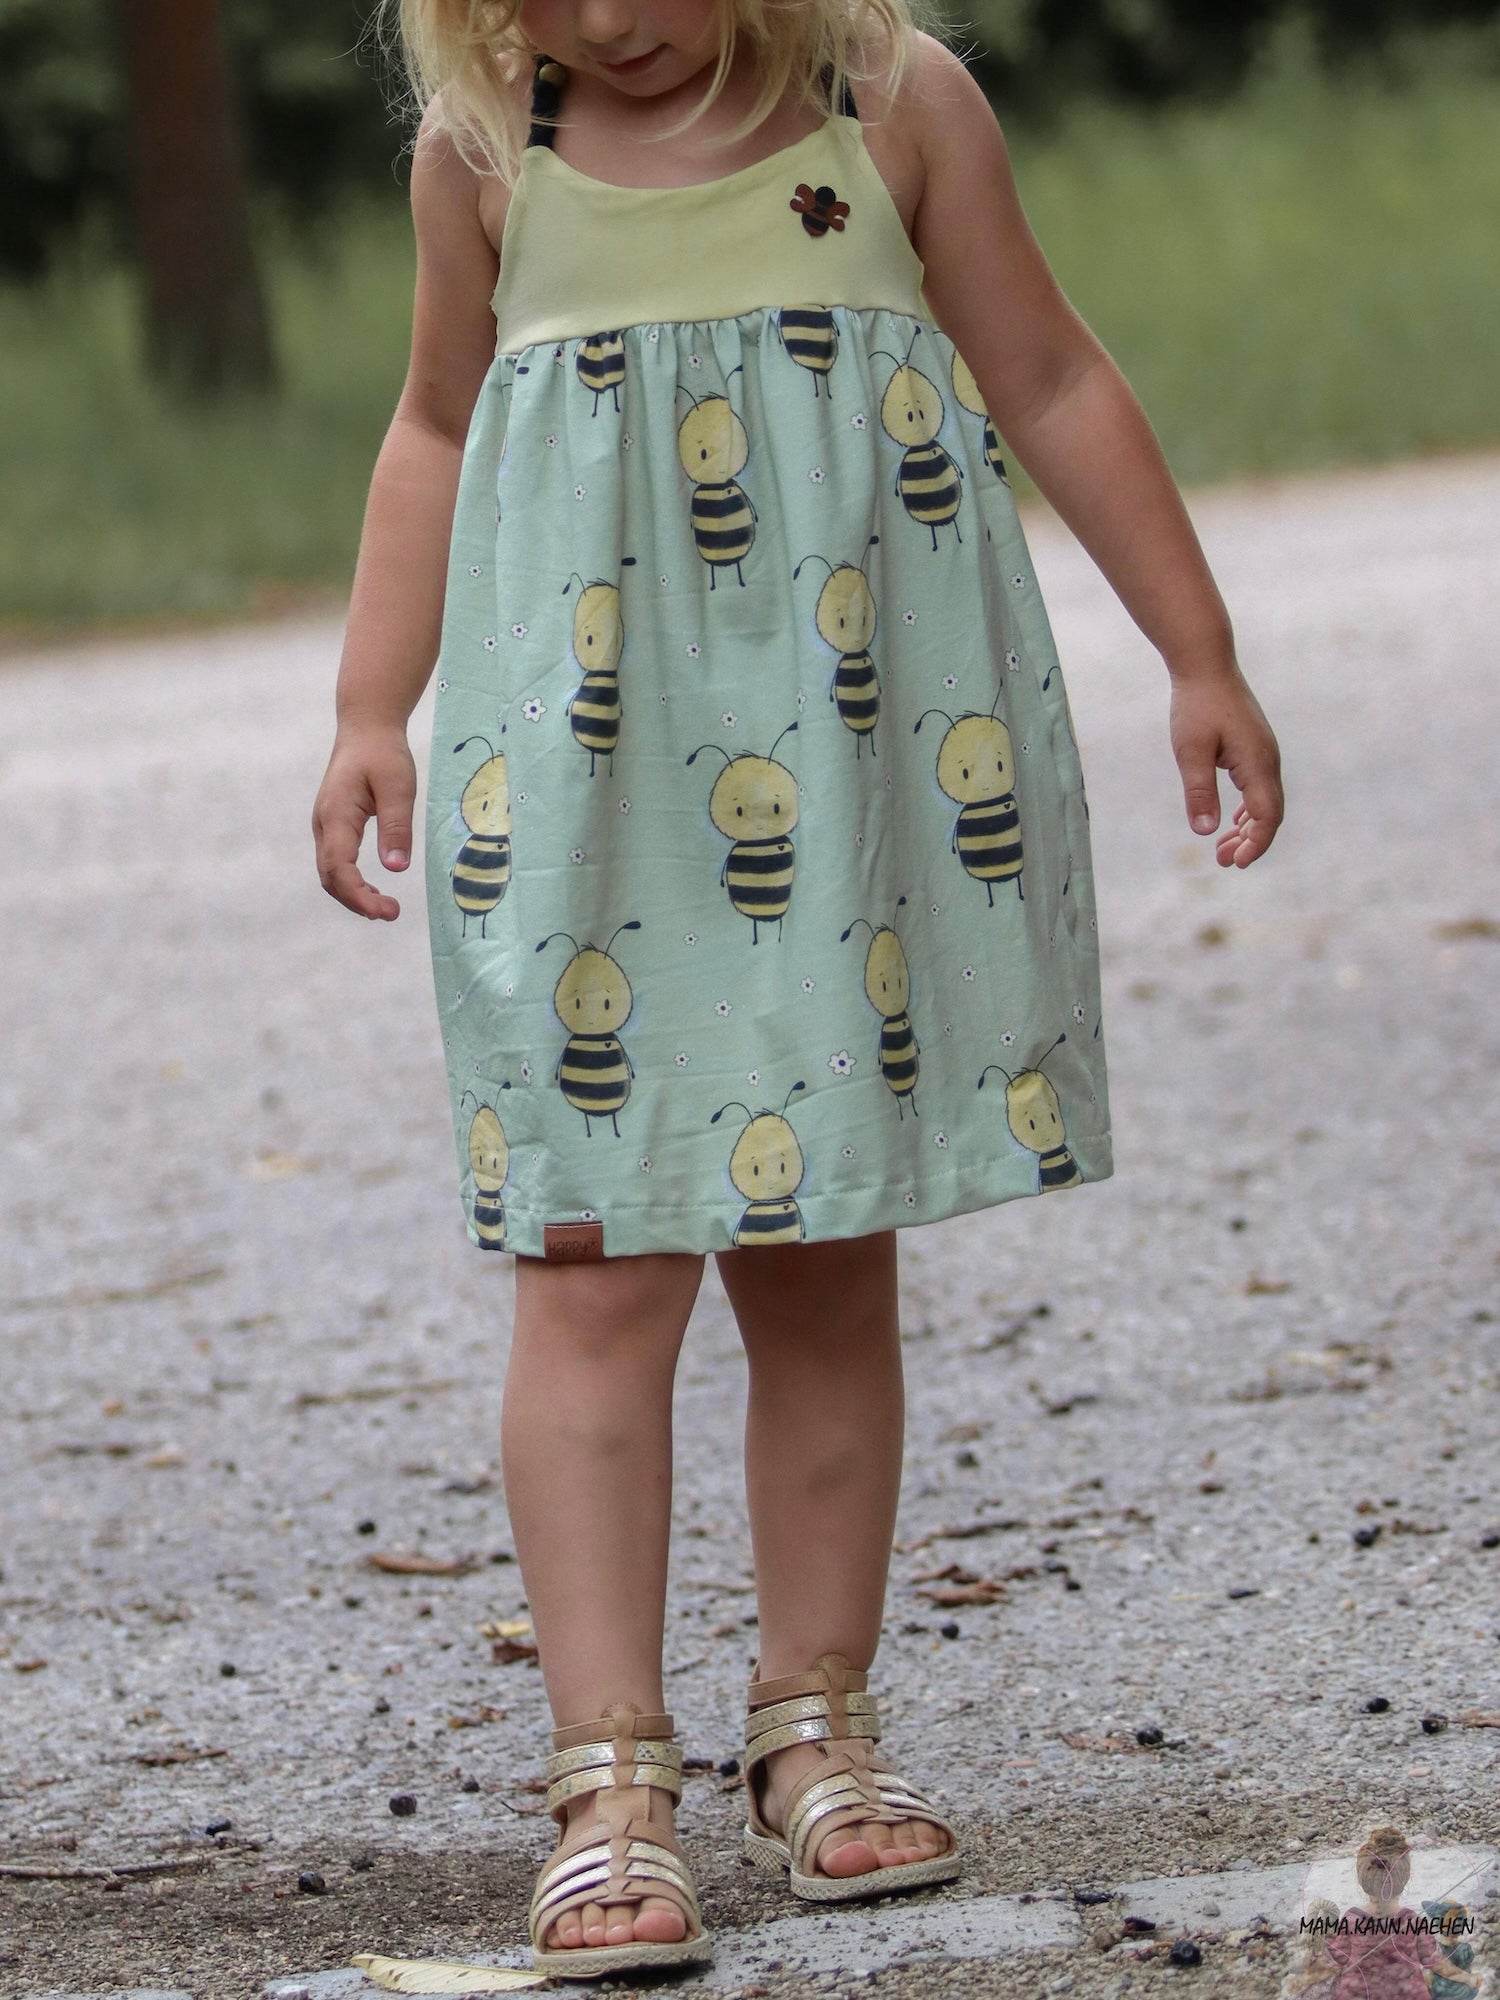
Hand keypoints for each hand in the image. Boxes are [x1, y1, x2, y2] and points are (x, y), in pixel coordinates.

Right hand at [312, 722, 415, 919]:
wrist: (366, 729)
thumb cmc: (383, 753)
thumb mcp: (398, 788)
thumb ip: (396, 827)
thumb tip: (396, 868)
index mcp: (336, 815)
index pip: (339, 868)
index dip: (359, 895)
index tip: (386, 911)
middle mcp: (323, 824)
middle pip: (330, 877)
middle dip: (357, 901)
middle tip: (392, 913)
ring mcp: (325, 826)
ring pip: (330, 873)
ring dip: (353, 894)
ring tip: (384, 908)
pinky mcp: (332, 826)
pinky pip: (335, 862)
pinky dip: (351, 882)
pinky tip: (372, 890)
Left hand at [1168, 660, 1282, 866]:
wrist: (1205, 665)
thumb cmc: (1196, 706)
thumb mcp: (1190, 752)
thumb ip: (1199, 791)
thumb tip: (1204, 832)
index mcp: (1257, 762)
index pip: (1267, 816)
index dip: (1255, 844)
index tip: (1234, 863)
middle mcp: (1268, 759)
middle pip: (1269, 813)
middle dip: (1250, 842)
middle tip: (1223, 862)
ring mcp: (1263, 753)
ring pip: (1265, 802)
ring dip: (1247, 828)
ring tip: (1221, 850)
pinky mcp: (1254, 748)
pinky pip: (1258, 788)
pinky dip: (1247, 810)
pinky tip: (1232, 822)